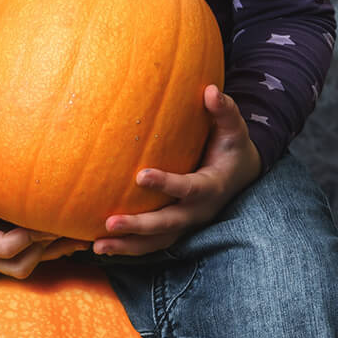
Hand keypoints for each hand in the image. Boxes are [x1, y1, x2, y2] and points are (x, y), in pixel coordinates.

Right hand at [0, 156, 90, 279]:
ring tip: (80, 235)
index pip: (6, 248)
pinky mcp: (4, 237)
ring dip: (54, 252)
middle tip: (64, 228)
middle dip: (44, 251)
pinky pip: (31, 251)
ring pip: (29, 263)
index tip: (44, 218)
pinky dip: (52, 245)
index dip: (28, 238)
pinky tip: (70, 229)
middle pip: (20, 266)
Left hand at [93, 84, 262, 257]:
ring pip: (157, 242)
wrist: (239, 174)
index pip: (189, 188)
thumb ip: (224, 111)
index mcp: (212, 187)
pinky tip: (98, 245)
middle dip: (140, 226)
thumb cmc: (231, 146)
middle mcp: (198, 211)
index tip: (140, 175)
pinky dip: (127, 247)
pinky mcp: (174, 229)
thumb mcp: (233, 129)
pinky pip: (150, 243)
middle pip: (169, 224)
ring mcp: (186, 224)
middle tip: (110, 222)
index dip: (167, 184)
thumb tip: (211, 90)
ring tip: (97, 246)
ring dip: (128, 246)